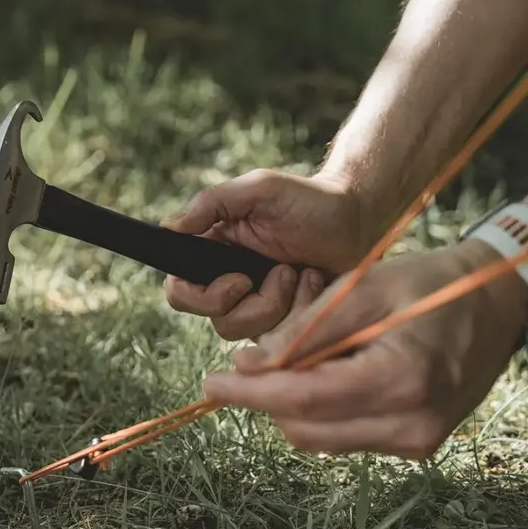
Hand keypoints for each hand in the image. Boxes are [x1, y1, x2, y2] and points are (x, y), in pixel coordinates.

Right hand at [161, 169, 376, 340]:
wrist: (358, 219)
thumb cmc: (309, 199)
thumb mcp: (259, 189)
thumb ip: (213, 203)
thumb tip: (169, 227)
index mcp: (215, 254)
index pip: (181, 292)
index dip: (199, 297)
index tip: (237, 280)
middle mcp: (231, 285)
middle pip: (216, 320)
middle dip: (252, 305)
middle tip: (283, 272)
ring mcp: (259, 307)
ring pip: (249, 335)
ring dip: (281, 305)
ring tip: (302, 273)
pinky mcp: (287, 322)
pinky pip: (281, 339)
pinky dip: (301, 311)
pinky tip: (315, 284)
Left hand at [201, 240, 527, 459]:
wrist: (494, 303)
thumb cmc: (429, 284)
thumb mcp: (363, 289)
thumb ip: (307, 330)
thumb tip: (250, 366)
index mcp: (401, 380)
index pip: (304, 400)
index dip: (250, 394)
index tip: (209, 384)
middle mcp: (412, 425)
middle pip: (307, 427)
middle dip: (270, 396)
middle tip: (255, 358)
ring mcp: (417, 442)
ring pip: (322, 437)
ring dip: (296, 402)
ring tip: (304, 356)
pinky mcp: (418, 445)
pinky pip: (347, 436)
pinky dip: (325, 409)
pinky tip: (333, 372)